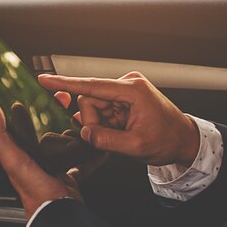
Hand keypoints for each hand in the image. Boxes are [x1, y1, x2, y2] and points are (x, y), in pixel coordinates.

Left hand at [0, 98, 103, 217]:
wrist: (63, 221)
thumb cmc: (37, 195)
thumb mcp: (15, 161)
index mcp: (18, 158)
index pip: (16, 128)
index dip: (21, 110)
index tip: (29, 92)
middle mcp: (33, 165)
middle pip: (42, 135)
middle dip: (53, 117)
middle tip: (63, 102)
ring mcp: (52, 173)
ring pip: (62, 148)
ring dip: (71, 136)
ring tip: (81, 123)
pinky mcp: (68, 181)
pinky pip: (80, 165)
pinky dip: (89, 157)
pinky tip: (98, 150)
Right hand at [38, 72, 199, 166]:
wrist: (183, 140)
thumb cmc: (166, 140)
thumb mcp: (135, 146)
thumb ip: (106, 140)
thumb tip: (85, 132)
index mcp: (132, 90)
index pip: (91, 87)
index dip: (64, 84)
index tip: (43, 79)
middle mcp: (127, 84)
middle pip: (90, 101)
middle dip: (95, 123)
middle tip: (113, 138)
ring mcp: (126, 90)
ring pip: (94, 108)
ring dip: (102, 125)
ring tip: (121, 135)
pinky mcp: (124, 97)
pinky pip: (103, 110)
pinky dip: (107, 124)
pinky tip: (120, 131)